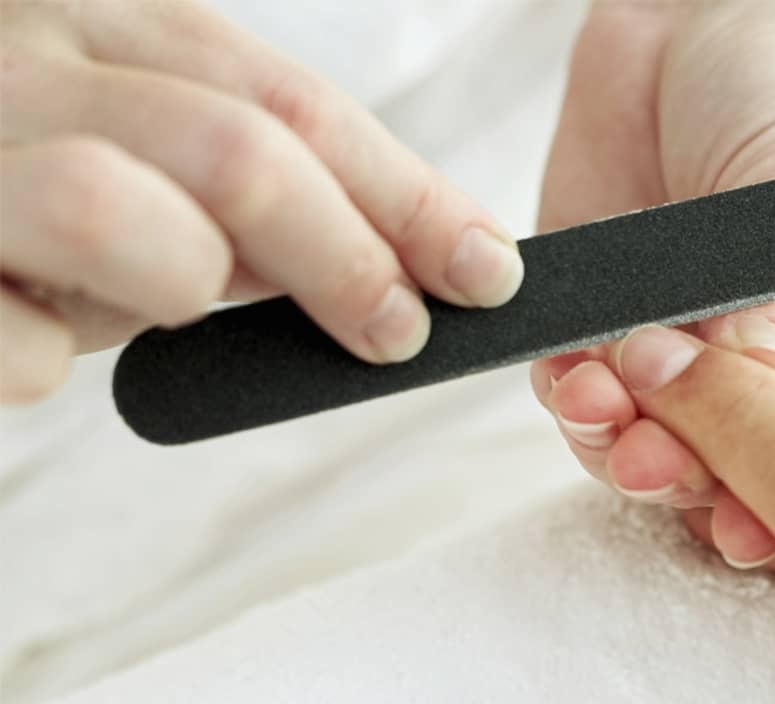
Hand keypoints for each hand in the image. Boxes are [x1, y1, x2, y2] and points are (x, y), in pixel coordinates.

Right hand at [0, 0, 523, 403]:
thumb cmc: (8, 199)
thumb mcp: (127, 156)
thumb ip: (239, 187)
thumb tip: (408, 257)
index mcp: (95, 22)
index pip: (287, 98)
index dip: (405, 190)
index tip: (488, 270)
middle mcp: (17, 57)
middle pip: (234, 145)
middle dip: (344, 252)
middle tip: (395, 334)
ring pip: (116, 213)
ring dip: (177, 283)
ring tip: (159, 302)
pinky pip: (10, 344)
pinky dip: (35, 360)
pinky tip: (13, 336)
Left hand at [529, 0, 774, 568]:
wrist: (699, 11)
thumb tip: (750, 436)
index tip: (744, 523)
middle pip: (752, 481)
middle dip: (696, 478)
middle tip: (650, 459)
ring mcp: (703, 364)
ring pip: (665, 459)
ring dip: (624, 449)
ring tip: (598, 405)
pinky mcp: (620, 337)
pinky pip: (593, 407)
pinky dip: (576, 406)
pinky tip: (571, 377)